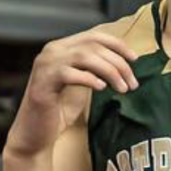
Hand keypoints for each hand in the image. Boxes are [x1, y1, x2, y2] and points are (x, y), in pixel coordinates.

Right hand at [4, 24, 142, 159]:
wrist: (35, 134)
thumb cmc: (59, 111)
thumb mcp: (82, 85)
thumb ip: (95, 70)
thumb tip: (124, 64)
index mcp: (62, 47)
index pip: (94, 36)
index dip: (118, 45)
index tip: (135, 59)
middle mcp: (52, 51)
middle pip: (92, 46)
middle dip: (118, 63)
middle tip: (132, 84)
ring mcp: (45, 65)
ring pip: (84, 56)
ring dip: (109, 71)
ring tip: (122, 89)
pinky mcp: (42, 82)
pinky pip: (69, 73)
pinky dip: (89, 78)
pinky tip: (101, 88)